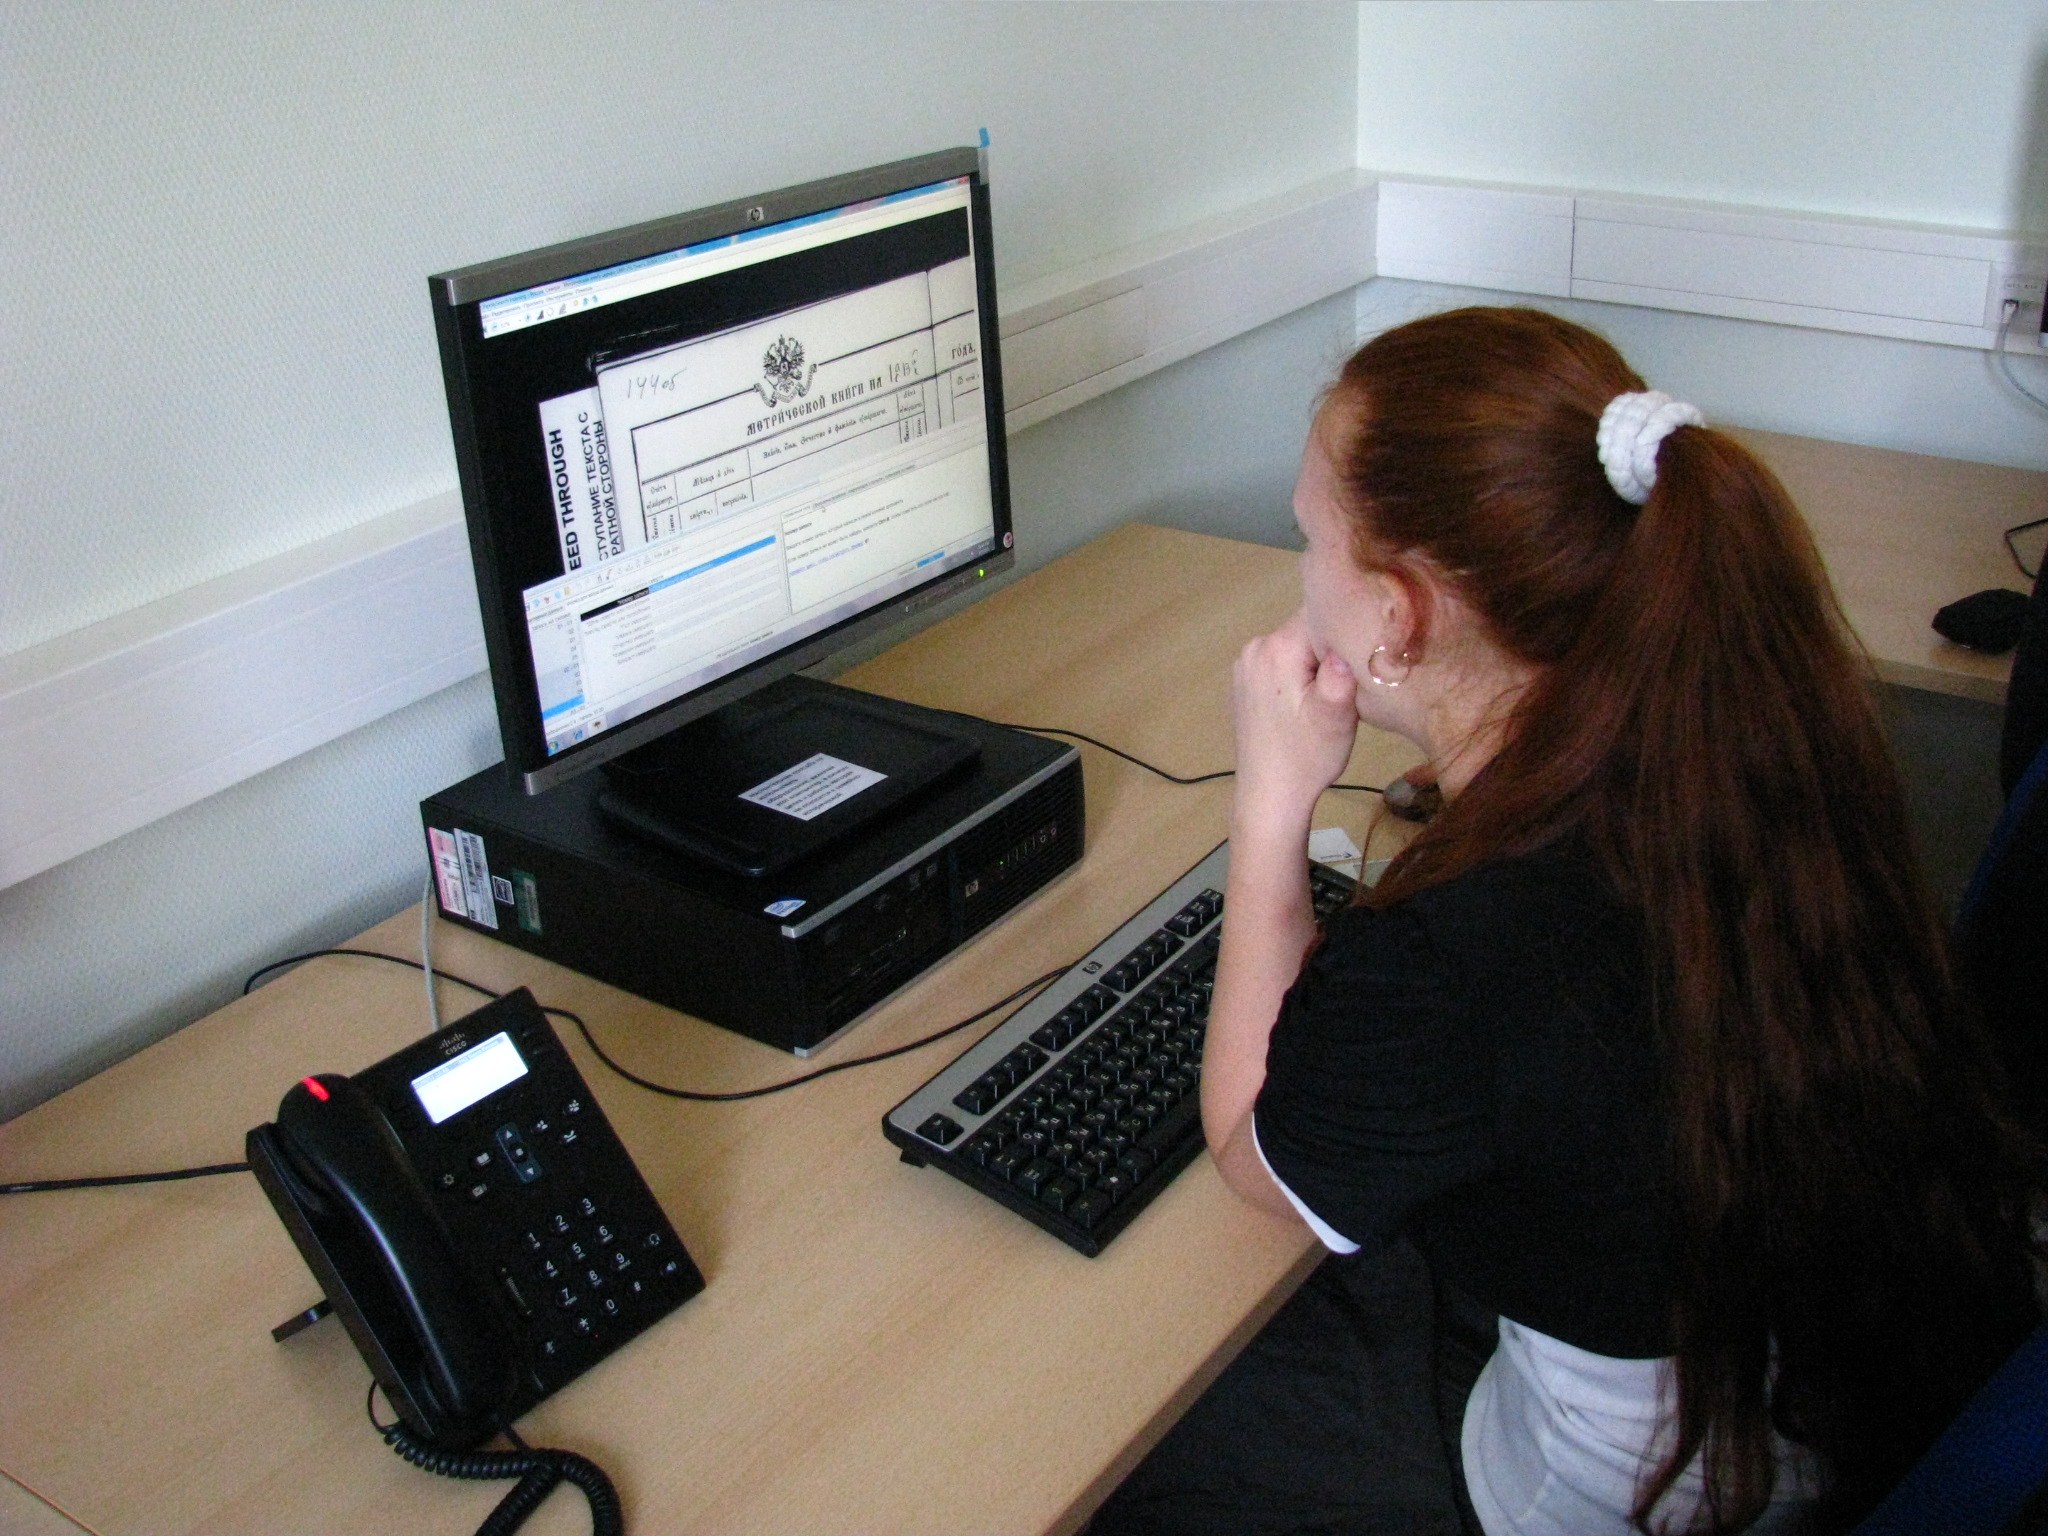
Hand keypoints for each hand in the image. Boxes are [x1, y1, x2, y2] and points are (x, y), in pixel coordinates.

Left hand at [1230, 610, 1359, 830]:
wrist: (1270, 794)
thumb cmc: (1306, 758)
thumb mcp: (1335, 719)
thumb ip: (1340, 676)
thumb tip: (1346, 642)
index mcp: (1276, 648)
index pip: (1320, 611)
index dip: (1344, 631)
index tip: (1358, 656)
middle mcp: (1254, 647)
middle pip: (1306, 627)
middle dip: (1328, 649)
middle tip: (1344, 686)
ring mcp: (1244, 664)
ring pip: (1294, 645)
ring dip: (1313, 664)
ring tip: (1324, 699)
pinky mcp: (1243, 681)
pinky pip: (1280, 662)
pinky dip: (1296, 675)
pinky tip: (1303, 705)